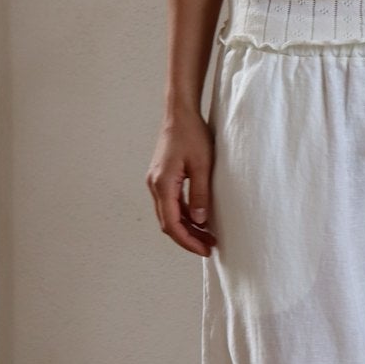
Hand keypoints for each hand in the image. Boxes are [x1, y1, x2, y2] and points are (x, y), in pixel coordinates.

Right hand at [147, 109, 217, 255]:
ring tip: (208, 236)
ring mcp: (156, 182)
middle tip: (209, 246)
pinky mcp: (161, 178)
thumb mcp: (203, 165)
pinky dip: (184, 215)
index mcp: (162, 184)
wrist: (180, 114)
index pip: (172, 224)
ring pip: (169, 215)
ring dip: (187, 228)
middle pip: (168, 223)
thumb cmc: (192, 135)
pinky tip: (200, 219)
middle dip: (188, 238)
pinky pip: (171, 204)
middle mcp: (154, 186)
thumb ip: (200, 194)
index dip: (188, 241)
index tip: (205, 249)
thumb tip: (200, 222)